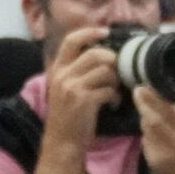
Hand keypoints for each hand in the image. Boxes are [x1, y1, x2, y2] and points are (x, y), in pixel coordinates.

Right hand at [40, 23, 121, 146]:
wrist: (62, 142)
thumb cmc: (66, 116)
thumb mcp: (63, 88)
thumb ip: (75, 71)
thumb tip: (100, 55)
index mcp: (57, 69)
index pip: (71, 40)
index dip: (89, 32)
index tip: (105, 31)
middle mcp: (63, 75)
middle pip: (95, 54)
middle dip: (112, 61)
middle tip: (116, 72)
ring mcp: (73, 87)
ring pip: (105, 71)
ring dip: (115, 80)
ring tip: (114, 90)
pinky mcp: (84, 101)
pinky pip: (108, 89)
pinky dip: (114, 96)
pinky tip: (112, 103)